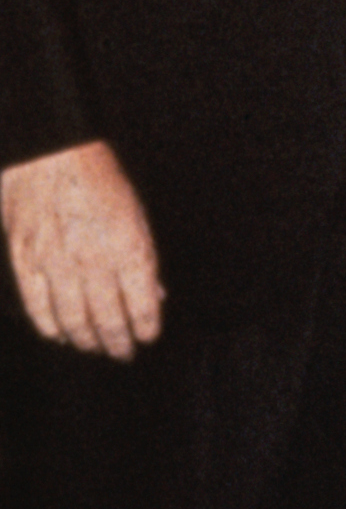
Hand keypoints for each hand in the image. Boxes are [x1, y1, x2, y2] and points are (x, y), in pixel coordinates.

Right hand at [2, 139, 163, 353]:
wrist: (51, 156)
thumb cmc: (99, 182)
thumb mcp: (136, 214)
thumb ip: (144, 259)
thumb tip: (156, 295)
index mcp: (127, 246)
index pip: (141, 305)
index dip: (146, 328)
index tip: (147, 337)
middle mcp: (93, 260)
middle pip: (107, 321)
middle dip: (118, 343)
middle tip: (122, 353)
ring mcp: (56, 264)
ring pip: (73, 322)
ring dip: (87, 341)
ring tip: (96, 347)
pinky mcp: (26, 262)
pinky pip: (39, 309)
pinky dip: (52, 328)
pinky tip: (62, 334)